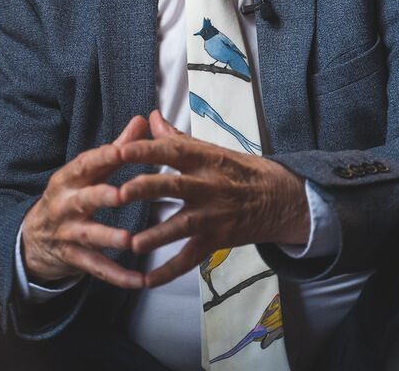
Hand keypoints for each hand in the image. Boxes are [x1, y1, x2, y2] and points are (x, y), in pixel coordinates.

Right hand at [21, 115, 147, 288]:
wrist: (32, 238)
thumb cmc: (70, 195)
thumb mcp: (86, 171)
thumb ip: (116, 147)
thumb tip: (143, 119)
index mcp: (69, 178)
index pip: (86, 163)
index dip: (104, 156)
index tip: (123, 149)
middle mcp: (65, 204)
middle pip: (84, 198)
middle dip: (102, 196)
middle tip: (123, 195)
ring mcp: (68, 233)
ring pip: (89, 235)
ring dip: (109, 238)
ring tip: (129, 240)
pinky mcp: (73, 258)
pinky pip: (96, 268)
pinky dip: (117, 276)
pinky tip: (139, 280)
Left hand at [118, 110, 308, 287]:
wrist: (279, 198)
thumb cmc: (239, 170)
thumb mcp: (211, 149)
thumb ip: (176, 137)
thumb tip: (151, 116)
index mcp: (204, 159)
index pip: (171, 151)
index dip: (146, 150)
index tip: (119, 150)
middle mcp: (208, 186)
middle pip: (175, 186)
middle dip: (147, 189)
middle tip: (120, 193)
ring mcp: (212, 215)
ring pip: (182, 226)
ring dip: (157, 236)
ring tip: (132, 243)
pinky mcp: (216, 240)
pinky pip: (190, 258)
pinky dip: (170, 271)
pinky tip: (147, 281)